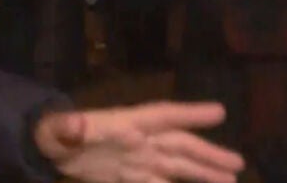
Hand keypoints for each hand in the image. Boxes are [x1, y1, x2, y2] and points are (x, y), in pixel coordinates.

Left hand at [35, 101, 244, 182]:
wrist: (48, 148)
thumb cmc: (54, 132)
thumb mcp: (57, 129)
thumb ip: (67, 128)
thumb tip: (74, 125)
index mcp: (124, 122)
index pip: (161, 115)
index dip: (189, 114)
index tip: (219, 111)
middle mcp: (137, 140)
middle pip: (178, 145)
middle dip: (207, 153)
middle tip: (238, 163)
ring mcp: (136, 159)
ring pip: (175, 166)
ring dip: (201, 173)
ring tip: (230, 180)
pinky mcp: (129, 177)